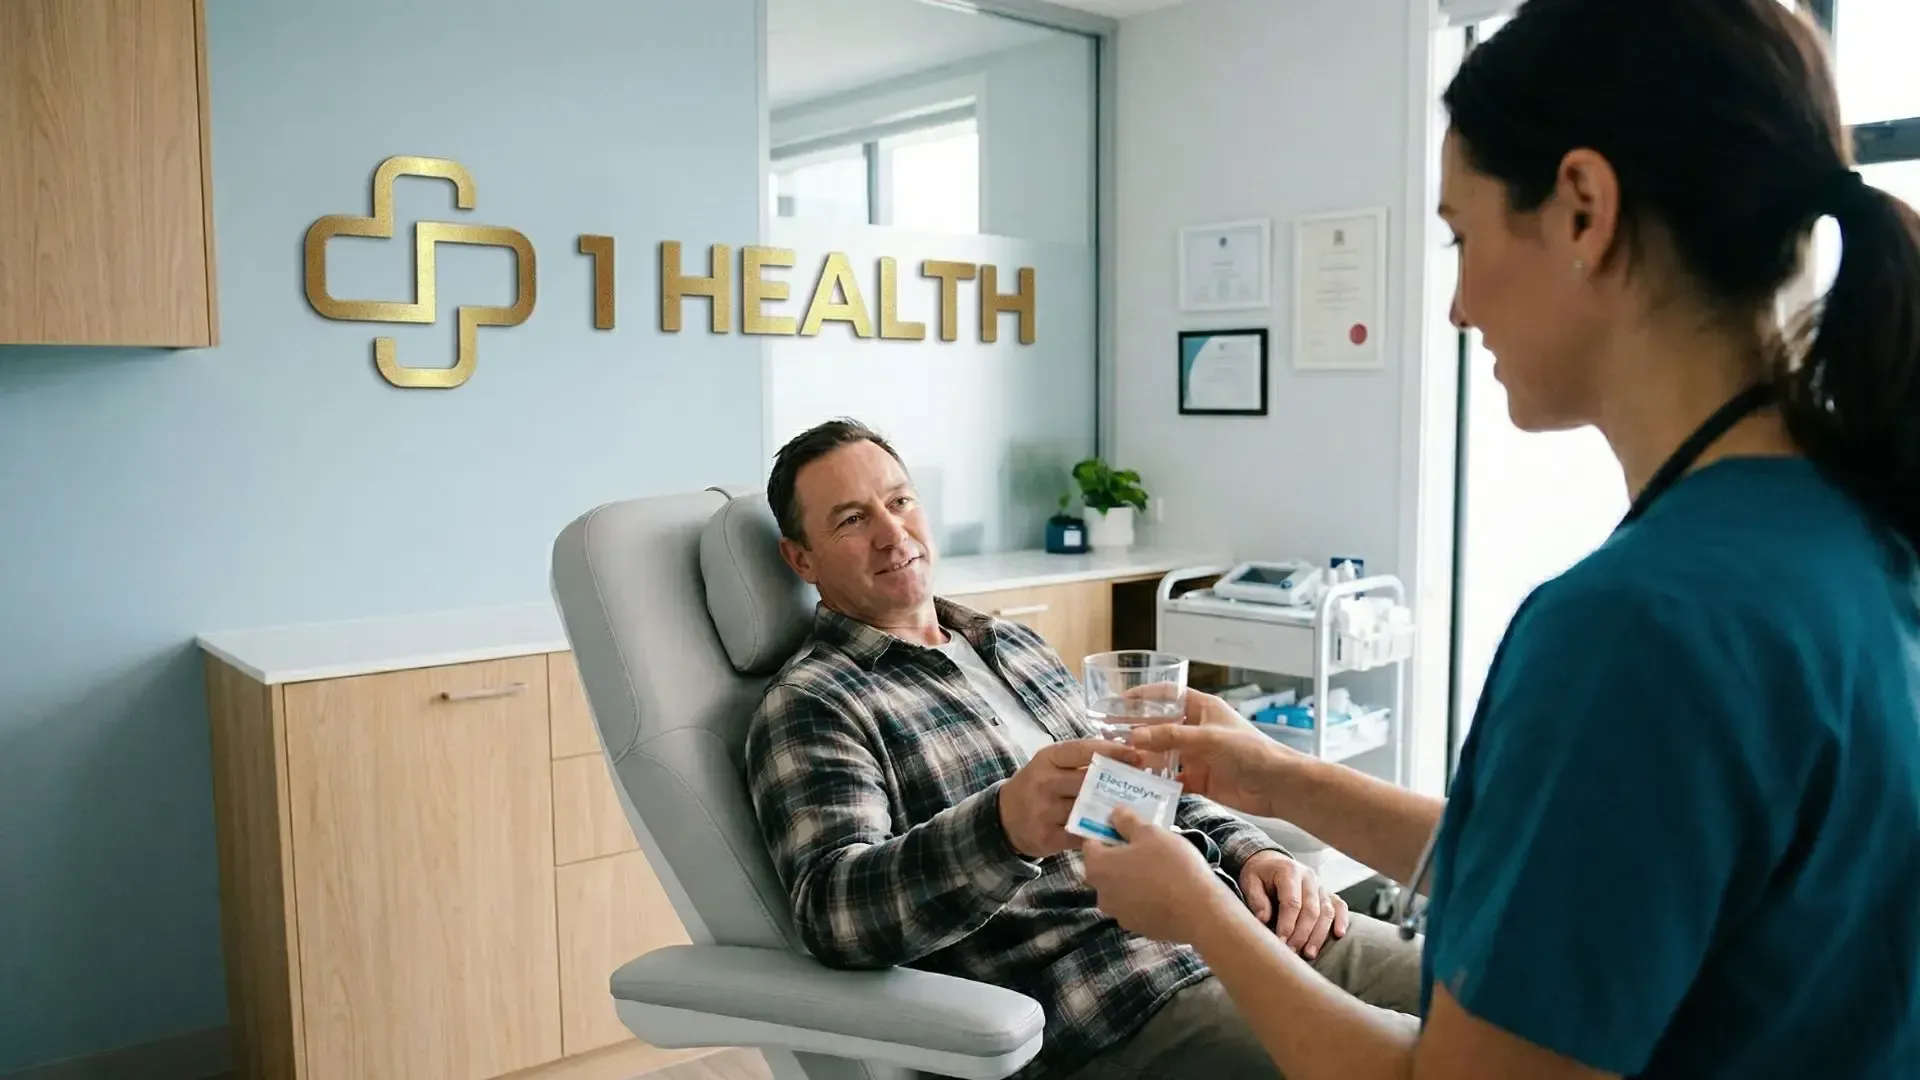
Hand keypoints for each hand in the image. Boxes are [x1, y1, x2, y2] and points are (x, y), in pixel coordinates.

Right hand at [998, 739, 1143, 858]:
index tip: (1137, 755)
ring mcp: (1044, 810)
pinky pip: (1081, 835)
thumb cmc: (1038, 785)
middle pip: (1089, 780)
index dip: (1113, 751)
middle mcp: (1044, 781)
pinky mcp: (1047, 836)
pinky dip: (1098, 834)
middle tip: (1142, 785)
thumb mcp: (1051, 764)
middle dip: (1117, 783)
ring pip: (1087, 810)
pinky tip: (1112, 831)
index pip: (1084, 750)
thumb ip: (1081, 760)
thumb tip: (1124, 754)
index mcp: (1048, 758)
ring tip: (1132, 810)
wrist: (1005, 817)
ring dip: (1111, 811)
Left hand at [1081, 806, 1236, 943]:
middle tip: (1145, 845)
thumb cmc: (1171, 866)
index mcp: (1098, 868)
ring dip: (1132, 877)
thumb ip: (1127, 822)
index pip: (1091, 844)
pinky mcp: (1137, 928)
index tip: (1125, 826)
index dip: (1106, 832)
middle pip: (1104, 868)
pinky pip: (1136, 905)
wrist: (1199, 913)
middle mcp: (1101, 894)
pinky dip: (1144, 896)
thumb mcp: (1151, 833)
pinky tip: (1165, 889)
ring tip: (1159, 866)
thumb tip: (1114, 814)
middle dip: (1120, 855)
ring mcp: (1119, 914)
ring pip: (1121, 888)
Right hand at [1125, 691, 1304, 818]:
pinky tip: (1139, 786)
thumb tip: (1135, 736)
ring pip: (1162, 754)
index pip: (1168, 695)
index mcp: (1202, 709)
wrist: (1277, 786)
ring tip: (1117, 762)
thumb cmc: (1251, 752)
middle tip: (1108, 734)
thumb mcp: (1208, 738)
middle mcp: (1197, 730)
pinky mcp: (1198, 780)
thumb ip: (1171, 737)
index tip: (1119, 701)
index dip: (1144, 696)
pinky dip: (1157, 783)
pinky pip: (1171, 780)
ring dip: (1143, 758)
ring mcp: (1197, 756)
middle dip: (1136, 730)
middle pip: (1160, 726)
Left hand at [1239, 850, 1348, 959]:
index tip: (1281, 942)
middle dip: (1302, 934)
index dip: (1287, 924)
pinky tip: (1339, 934)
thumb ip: (1256, 899)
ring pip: (1326, 911)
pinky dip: (1342, 920)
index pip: (1292, 902)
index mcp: (1289, 871)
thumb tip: (1263, 920)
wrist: (1271, 861)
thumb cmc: (1259, 874)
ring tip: (1309, 953)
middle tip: (1292, 951)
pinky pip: (1339, 906)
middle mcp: (1309, 877)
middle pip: (1311, 910)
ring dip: (1319, 934)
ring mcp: (1321, 885)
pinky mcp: (1327, 892)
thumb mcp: (1250, 881)